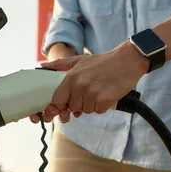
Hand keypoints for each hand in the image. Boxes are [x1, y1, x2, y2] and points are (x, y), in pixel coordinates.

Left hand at [34, 41, 148, 122]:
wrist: (127, 60)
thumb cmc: (103, 62)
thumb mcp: (79, 60)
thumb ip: (60, 64)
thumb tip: (42, 66)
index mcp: (71, 77)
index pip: (57, 100)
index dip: (62, 104)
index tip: (68, 103)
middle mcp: (80, 86)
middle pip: (72, 107)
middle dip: (80, 103)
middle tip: (90, 91)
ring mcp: (92, 93)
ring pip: (85, 110)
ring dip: (92, 104)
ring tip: (99, 90)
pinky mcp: (105, 100)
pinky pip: (98, 111)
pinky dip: (102, 106)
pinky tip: (106, 94)